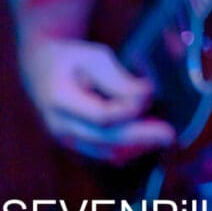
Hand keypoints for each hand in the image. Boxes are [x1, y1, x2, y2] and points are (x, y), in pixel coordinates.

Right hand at [19, 36, 174, 161]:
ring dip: (137, 146)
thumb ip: (118, 78)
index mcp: (61, 99)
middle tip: (170, 134)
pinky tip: (148, 139)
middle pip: (106, 139)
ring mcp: (66, 139)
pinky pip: (104, 154)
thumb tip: (146, 95)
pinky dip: (128, 149)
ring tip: (163, 134)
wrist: (41, 69)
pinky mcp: (76, 144)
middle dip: (141, 137)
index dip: (131, 109)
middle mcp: (60, 126)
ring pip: (106, 152)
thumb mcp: (94, 57)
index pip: (101, 115)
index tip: (152, 93)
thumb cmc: (72, 59)